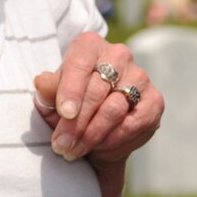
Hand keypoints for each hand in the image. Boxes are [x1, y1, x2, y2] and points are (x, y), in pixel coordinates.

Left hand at [33, 31, 163, 165]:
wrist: (96, 129)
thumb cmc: (70, 107)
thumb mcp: (52, 100)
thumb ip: (48, 91)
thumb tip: (42, 82)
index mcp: (90, 46)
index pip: (80, 64)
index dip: (71, 90)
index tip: (64, 113)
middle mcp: (119, 55)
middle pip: (96, 90)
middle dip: (76, 123)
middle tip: (61, 145)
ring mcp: (140, 77)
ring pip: (114, 109)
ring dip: (92, 135)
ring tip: (73, 151)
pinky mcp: (154, 101)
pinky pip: (134, 124)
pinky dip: (114, 140)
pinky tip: (99, 149)